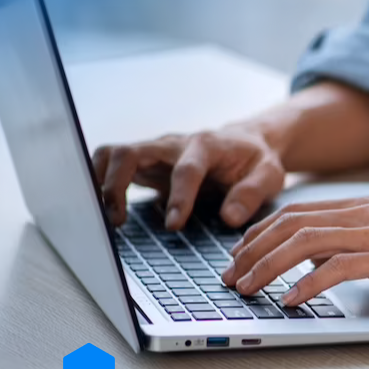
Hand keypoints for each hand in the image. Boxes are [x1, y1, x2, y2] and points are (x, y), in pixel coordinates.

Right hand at [92, 125, 284, 229]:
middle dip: (117, 185)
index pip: (186, 170)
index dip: (179, 197)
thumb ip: (251, 194)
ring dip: (100, 182)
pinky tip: (100, 208)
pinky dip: (99, 181)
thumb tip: (229, 218)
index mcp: (207, 146)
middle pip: (132, 152)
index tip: (174, 226)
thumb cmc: (256, 160)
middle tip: (117, 220)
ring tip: (102, 216)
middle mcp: (174, 144)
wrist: (247, 142)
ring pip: (113, 154)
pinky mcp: (146, 162)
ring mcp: (156, 152)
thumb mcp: (269, 175)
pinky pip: (111, 164)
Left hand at [222, 198, 368, 303]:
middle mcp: (365, 214)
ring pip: (307, 242)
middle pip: (292, 225)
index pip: (296, 213)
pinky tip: (293, 300)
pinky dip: (309, 284)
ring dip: (270, 266)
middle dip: (253, 251)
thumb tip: (313, 262)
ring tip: (250, 288)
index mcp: (363, 207)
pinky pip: (340, 268)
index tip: (238, 256)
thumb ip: (353, 243)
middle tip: (231, 277)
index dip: (260, 234)